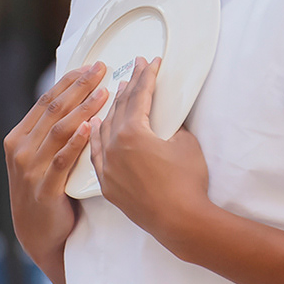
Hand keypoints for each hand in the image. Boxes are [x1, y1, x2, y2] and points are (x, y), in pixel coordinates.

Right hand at [4, 63, 108, 283]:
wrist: (39, 235)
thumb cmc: (48, 191)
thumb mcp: (43, 158)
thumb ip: (53, 132)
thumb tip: (78, 100)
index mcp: (19, 137)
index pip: (46, 100)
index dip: (70, 81)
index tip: (92, 65)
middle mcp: (20, 150)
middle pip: (52, 110)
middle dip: (79, 87)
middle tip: (102, 69)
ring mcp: (30, 170)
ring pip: (58, 131)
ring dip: (82, 109)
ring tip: (104, 93)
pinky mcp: (44, 189)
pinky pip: (62, 161)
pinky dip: (77, 142)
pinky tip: (92, 128)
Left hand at [91, 57, 212, 253]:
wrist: (180, 221)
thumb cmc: (187, 182)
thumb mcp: (185, 143)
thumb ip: (171, 127)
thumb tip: (164, 123)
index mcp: (133, 132)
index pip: (139, 97)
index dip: (146, 77)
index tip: (149, 62)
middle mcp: (114, 147)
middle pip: (120, 109)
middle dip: (129, 87)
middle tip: (135, 69)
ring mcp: (109, 168)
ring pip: (104, 130)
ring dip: (111, 110)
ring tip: (116, 93)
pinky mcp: (109, 186)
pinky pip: (97, 155)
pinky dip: (96, 139)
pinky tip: (96, 128)